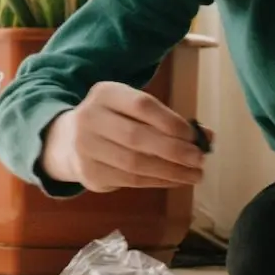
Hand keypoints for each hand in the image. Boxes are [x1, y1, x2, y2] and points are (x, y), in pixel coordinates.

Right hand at [39, 81, 210, 191]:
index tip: (193, 136)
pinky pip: (130, 180)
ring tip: (195, 175)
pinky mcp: (90, 173)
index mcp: (105, 93)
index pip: (142, 106)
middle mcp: (90, 118)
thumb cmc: (113, 121)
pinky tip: (175, 180)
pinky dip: (158, 181)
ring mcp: (86, 148)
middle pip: (137, 137)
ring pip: (135, 163)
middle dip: (174, 150)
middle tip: (199, 159)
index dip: (171, 121)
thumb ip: (168, 120)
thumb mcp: (134, 110)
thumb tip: (207, 138)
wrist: (67, 141)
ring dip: (170, 171)